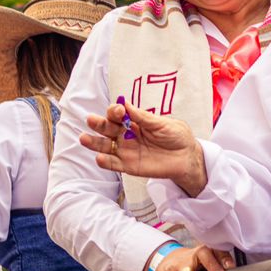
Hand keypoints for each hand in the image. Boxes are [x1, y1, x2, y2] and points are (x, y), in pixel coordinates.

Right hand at [81, 101, 207, 193]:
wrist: (187, 157)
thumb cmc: (176, 136)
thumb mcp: (163, 124)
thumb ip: (144, 117)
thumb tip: (126, 104)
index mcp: (134, 121)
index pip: (118, 115)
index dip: (116, 112)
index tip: (120, 111)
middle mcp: (126, 135)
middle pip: (108, 129)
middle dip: (99, 124)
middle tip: (91, 120)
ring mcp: (126, 150)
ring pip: (105, 146)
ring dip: (94, 143)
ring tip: (84, 138)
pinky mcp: (129, 166)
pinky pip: (114, 164)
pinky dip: (105, 162)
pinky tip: (99, 158)